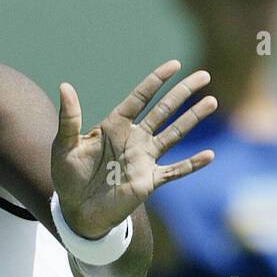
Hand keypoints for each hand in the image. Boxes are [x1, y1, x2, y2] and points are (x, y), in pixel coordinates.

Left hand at [51, 59, 216, 238]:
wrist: (76, 211)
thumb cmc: (68, 177)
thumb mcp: (64, 146)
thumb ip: (69, 118)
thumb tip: (65, 86)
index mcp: (115, 126)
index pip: (140, 98)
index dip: (156, 80)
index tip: (175, 65)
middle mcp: (134, 139)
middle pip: (164, 110)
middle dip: (183, 93)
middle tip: (204, 75)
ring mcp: (144, 159)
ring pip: (173, 134)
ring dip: (192, 119)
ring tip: (212, 101)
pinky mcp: (149, 181)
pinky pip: (174, 171)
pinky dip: (191, 164)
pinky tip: (209, 155)